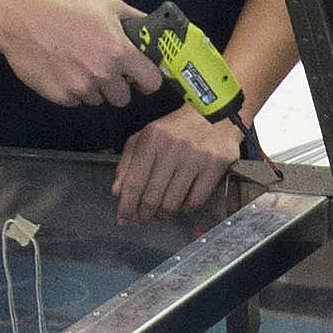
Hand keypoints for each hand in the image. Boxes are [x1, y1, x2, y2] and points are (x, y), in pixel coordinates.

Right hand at [0, 0, 167, 111]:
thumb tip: (153, 29)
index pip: (151, 82)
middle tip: (104, 69)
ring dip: (93, 88)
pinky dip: (71, 90)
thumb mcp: (107, 5)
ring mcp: (81, 88)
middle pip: (123, 99)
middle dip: (117, 87)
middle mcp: (103, 74)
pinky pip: (75, 101)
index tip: (139, 77)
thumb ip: (135, 19)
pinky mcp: (61, 97)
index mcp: (119, 52)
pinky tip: (62, 69)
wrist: (21, 20)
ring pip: (98, 100)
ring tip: (77, 63)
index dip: (146, 80)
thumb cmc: (65, 9)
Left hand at [112, 102, 246, 223]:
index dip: (126, 206)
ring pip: (172, 203)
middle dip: (143, 215)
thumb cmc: (176, 128)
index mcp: (152, 139)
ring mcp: (195, 158)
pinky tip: (181, 204)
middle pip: (152, 197)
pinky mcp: (214, 166)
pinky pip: (195, 201)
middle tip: (142, 219)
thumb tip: (117, 192)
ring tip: (160, 214)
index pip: (134, 182)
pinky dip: (185, 208)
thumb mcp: (146, 137)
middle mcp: (172, 148)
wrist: (214, 113)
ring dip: (163, 215)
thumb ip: (128, 162)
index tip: (123, 218)